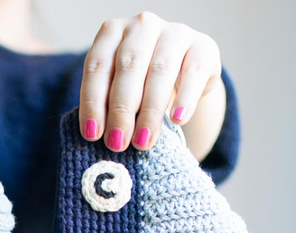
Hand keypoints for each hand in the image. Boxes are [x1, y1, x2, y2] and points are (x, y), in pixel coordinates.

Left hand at [79, 11, 222, 151]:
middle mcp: (142, 26)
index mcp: (112, 33)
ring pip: (160, 70)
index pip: (97, 66)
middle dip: (121, 110)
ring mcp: (175, 33)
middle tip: (117, 143)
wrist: (182, 79)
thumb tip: (98, 137)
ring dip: (149, 111)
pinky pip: (194, 72)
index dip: (93, 102)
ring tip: (142, 141)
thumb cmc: (139, 88)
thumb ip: (107, 106)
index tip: (92, 135)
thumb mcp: (117, 93)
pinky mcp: (204, 47)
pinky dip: (185, 97)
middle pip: (129, 67)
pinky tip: (178, 120)